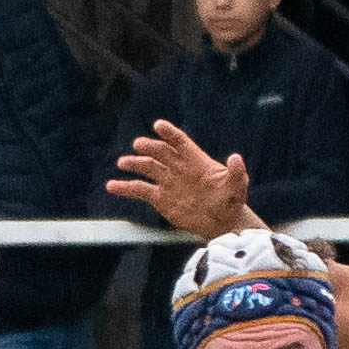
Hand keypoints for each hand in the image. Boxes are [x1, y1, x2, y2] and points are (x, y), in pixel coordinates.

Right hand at [106, 120, 250, 237]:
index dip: (169, 133)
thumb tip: (236, 158)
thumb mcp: (236, 186)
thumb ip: (236, 172)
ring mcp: (167, 181)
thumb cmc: (231, 200)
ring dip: (134, 164)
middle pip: (160, 152)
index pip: (180, 142)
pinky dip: (125, 187)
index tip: (159, 126)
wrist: (222, 221)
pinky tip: (112, 186)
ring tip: (123, 163)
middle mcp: (178, 166)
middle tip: (139, 146)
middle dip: (149, 147)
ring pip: (147, 168)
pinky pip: (140, 190)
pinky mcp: (160, 198)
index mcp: (195, 159)